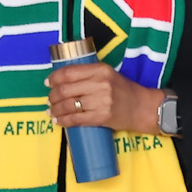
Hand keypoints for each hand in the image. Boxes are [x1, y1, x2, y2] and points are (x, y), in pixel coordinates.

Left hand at [46, 62, 161, 133]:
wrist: (143, 107)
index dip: (54, 78)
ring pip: (68, 105)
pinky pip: (75, 119)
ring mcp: (101, 101)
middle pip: (65, 90)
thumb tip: (59, 80)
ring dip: (55, 109)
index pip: (69, 73)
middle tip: (49, 100)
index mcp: (100, 70)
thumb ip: (87, 74)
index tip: (48, 83)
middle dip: (52, 96)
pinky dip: (62, 121)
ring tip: (51, 110)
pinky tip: (57, 121)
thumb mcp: (107, 74)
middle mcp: (100, 84)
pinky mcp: (101, 117)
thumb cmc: (123, 90)